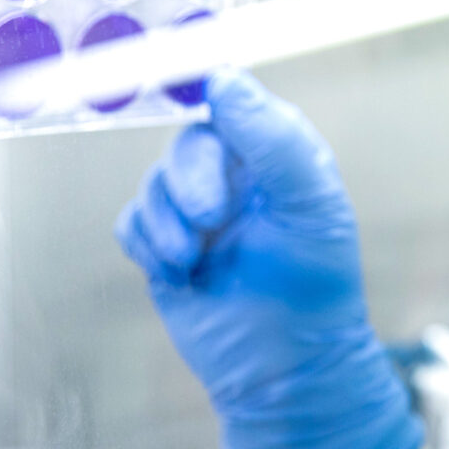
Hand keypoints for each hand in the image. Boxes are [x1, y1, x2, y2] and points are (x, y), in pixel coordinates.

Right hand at [115, 69, 422, 448]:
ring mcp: (199, 209)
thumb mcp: (309, 205)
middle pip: (189, 142)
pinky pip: (132, 221)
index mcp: (280, 152)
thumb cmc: (315, 284)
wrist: (287, 370)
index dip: (208, 94)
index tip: (186, 91)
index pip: (236, 101)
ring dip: (168, 220)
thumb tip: (224, 78)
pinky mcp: (166, 245)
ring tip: (196, 258)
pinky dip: (148, 243)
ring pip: (155, 182)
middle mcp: (238, 173)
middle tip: (211, 220)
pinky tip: (179, 271)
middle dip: (192, 178)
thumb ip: (273, 139)